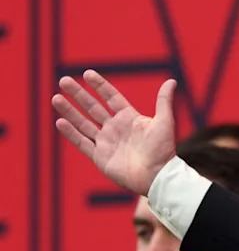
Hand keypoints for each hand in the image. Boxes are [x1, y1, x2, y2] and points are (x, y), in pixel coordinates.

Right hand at [52, 70, 177, 195]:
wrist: (157, 176)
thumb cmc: (163, 150)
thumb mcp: (165, 122)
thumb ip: (164, 101)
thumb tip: (172, 81)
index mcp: (130, 119)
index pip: (111, 98)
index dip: (100, 86)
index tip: (87, 74)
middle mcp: (116, 129)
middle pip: (93, 108)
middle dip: (78, 94)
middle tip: (64, 80)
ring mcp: (107, 143)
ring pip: (83, 123)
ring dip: (70, 111)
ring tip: (55, 97)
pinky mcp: (100, 157)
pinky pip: (82, 143)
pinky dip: (71, 133)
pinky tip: (59, 121)